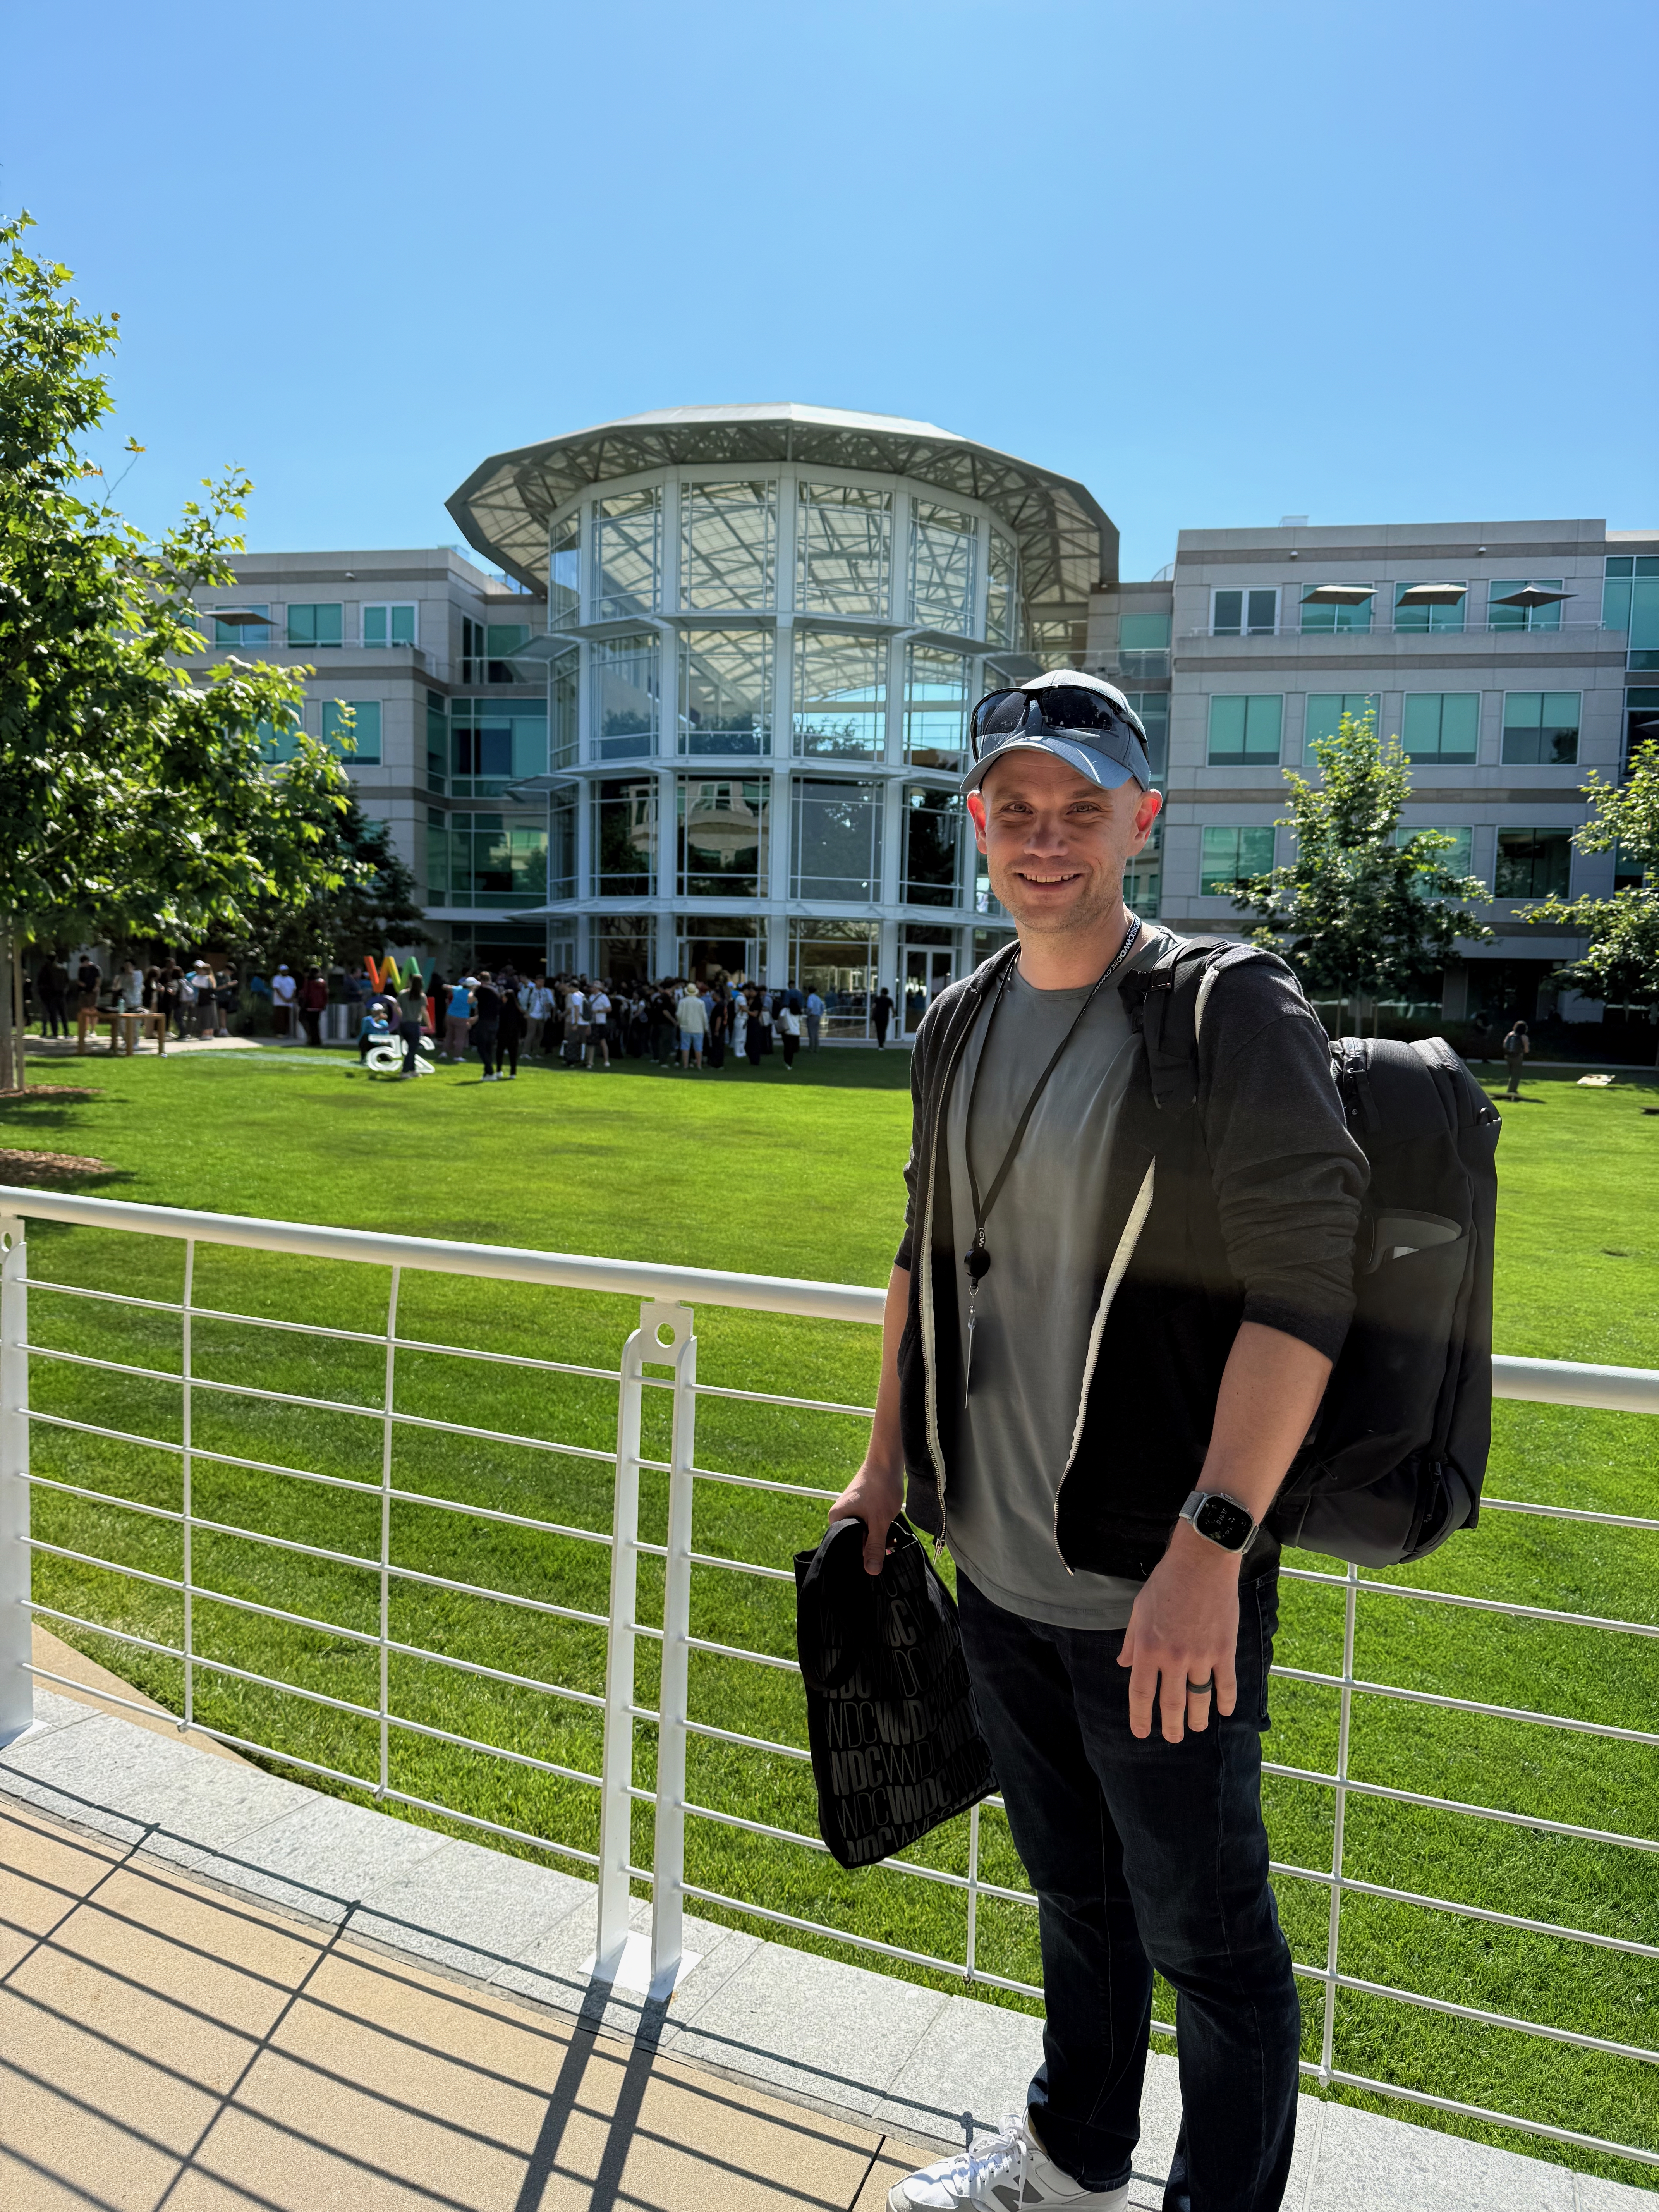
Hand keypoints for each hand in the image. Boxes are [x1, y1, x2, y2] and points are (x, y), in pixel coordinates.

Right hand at [827, 1460, 903, 1575]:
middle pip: (855, 1541)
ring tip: (891, 1541)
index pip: (844, 1547)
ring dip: (878, 1539)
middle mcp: (840, 1515)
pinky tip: (890, 1534)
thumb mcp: (879, 1522)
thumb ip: (874, 1547)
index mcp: (836, 1519)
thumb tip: (871, 1571)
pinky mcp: (862, 1508)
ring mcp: (851, 1511)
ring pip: (864, 1534)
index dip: (860, 1556)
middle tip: (888, 1550)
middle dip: (871, 1548)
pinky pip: (868, 1526)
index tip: (876, 1562)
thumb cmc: (880, 1488)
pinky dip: (879, 1530)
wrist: (888, 1462)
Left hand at [1117, 1521, 1240, 1741]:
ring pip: (1198, 1699)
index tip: (1142, 1733)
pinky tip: (1224, 1710)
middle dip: (1171, 1725)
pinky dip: (1226, 1701)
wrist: (1201, 1562)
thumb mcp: (1139, 1610)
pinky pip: (1226, 1684)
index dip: (1141, 1717)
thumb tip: (1123, 1663)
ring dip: (1197, 1718)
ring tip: (1196, 1727)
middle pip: (1171, 1703)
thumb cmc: (1166, 1582)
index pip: (1141, 1693)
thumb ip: (1132, 1640)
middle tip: (1173, 1737)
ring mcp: (1200, 1656)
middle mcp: (1173, 1658)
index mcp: (1147, 1648)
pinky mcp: (1224, 1650)